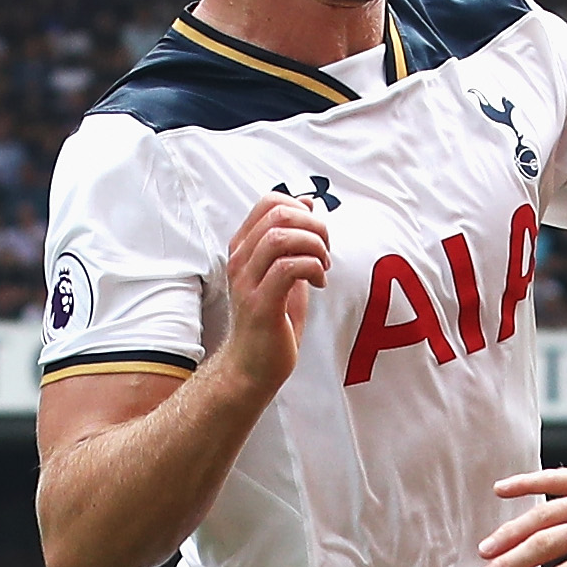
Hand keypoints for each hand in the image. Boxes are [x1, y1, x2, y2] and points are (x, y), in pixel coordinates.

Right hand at [218, 195, 330, 395]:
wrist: (252, 366)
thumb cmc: (271, 320)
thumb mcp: (284, 272)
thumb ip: (294, 241)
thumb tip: (308, 203)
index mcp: (244, 247)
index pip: (270, 201)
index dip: (302, 209)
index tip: (316, 235)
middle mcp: (240, 260)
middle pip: (278, 214)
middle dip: (315, 226)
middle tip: (326, 251)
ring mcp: (247, 281)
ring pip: (281, 236)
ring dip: (314, 246)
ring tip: (322, 266)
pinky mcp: (261, 304)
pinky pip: (289, 268)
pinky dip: (312, 268)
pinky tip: (319, 283)